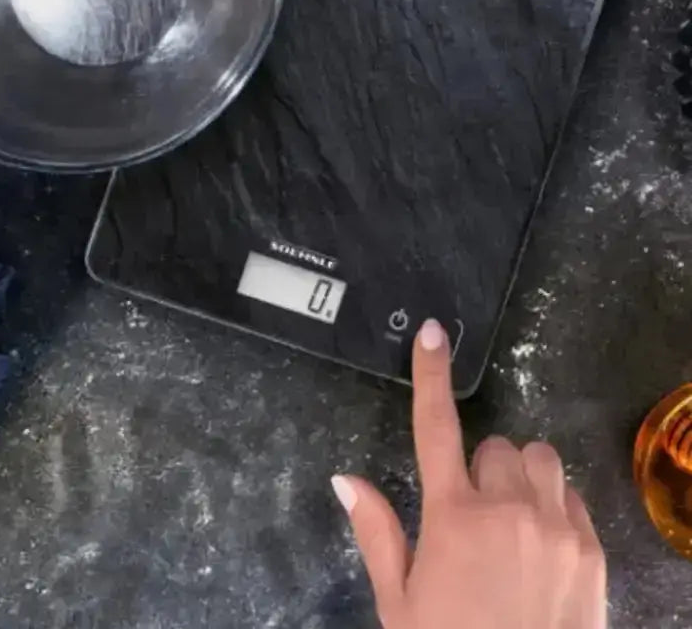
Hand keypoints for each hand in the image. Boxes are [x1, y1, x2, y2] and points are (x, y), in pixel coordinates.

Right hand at [332, 321, 605, 628]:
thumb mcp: (399, 602)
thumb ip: (376, 532)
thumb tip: (343, 478)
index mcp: (452, 517)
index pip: (436, 427)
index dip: (430, 375)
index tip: (431, 333)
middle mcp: (508, 509)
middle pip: (496, 446)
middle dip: (480, 469)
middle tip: (470, 514)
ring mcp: (556, 528)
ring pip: (539, 461)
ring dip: (521, 478)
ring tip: (511, 520)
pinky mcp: (592, 549)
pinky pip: (572, 494)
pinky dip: (553, 506)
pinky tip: (541, 545)